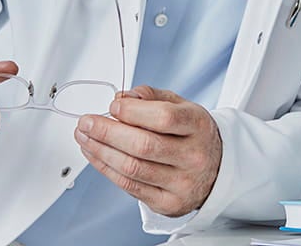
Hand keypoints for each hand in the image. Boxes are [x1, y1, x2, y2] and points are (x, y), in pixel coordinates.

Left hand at [74, 85, 222, 216]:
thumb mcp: (180, 105)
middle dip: (107, 133)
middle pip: (143, 146)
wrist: (216, 169)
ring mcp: (182, 183)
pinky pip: (129, 186)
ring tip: (84, 137)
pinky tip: (95, 155)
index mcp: (198, 126)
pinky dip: (106, 169)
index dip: (133, 112)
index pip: (164, 118)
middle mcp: (193, 157)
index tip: (113, 106)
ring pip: (132, 168)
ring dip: (100, 151)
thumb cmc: (192, 134)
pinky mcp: (168, 203)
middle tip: (86, 122)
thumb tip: (121, 99)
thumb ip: (150, 97)